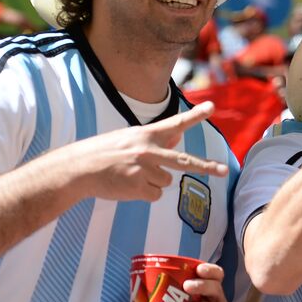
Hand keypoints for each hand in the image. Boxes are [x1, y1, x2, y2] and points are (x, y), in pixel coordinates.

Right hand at [67, 102, 226, 201]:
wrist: (78, 169)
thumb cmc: (104, 153)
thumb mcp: (130, 139)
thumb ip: (155, 140)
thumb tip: (177, 138)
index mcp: (146, 134)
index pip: (175, 123)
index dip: (195, 115)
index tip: (212, 106)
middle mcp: (148, 150)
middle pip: (184, 161)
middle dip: (206, 167)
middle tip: (223, 171)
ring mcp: (144, 169)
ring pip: (166, 182)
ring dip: (153, 182)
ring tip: (131, 176)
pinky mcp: (137, 186)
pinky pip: (155, 195)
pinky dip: (145, 194)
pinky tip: (128, 186)